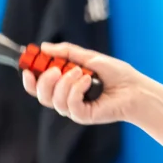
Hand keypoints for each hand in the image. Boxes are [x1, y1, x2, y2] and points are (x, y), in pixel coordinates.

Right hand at [22, 41, 142, 126]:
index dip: (29, 80)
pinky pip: (70, 105)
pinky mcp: (83, 116)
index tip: (27, 68)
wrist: (136, 88)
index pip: (39, 87)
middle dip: (44, 81)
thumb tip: (44, 47)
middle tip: (55, 69)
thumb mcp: (89, 58)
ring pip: (54, 100)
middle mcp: (67, 99)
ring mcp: (74, 109)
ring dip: (65, 83)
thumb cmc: (116, 74)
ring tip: (82, 73)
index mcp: (65, 86)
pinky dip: (76, 90)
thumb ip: (67, 53)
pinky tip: (88, 82)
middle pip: (41, 96)